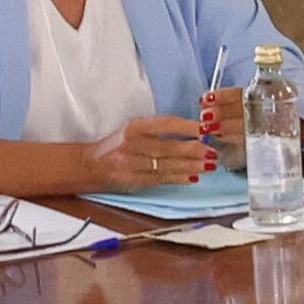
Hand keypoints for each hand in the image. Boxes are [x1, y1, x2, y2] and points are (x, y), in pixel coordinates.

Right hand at [79, 116, 216, 190]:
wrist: (91, 164)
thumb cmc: (117, 146)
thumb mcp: (134, 130)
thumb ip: (158, 130)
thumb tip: (192, 132)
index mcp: (135, 127)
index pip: (166, 124)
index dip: (188, 127)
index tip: (204, 130)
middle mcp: (134, 144)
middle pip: (170, 147)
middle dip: (194, 150)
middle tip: (212, 151)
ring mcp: (133, 163)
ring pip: (168, 165)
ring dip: (191, 166)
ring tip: (208, 165)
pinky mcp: (134, 180)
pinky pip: (161, 179)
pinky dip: (178, 178)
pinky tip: (192, 177)